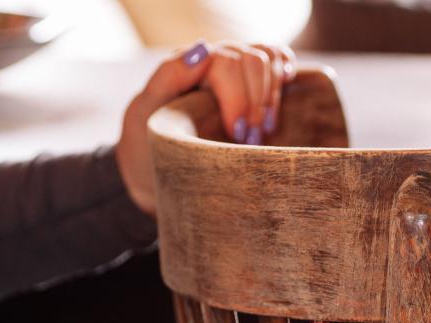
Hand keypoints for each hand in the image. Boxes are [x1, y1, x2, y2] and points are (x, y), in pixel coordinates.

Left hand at [117, 40, 296, 214]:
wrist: (155, 165)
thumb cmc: (147, 142)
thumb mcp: (145, 114)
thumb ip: (168, 77)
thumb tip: (203, 49)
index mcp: (188, 63)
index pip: (226, 63)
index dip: (239, 99)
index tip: (238, 135)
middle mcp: (213, 59)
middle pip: (252, 61)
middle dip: (257, 103)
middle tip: (251, 142)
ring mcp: (234, 67)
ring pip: (268, 58)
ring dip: (271, 97)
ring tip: (265, 132)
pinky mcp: (251, 80)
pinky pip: (277, 57)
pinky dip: (285, 68)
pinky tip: (286, 87)